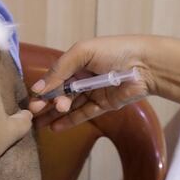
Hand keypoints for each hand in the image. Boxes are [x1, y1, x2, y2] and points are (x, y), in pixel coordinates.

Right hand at [28, 36, 158, 130]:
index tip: (33, 100)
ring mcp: (93, 92)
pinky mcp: (104, 105)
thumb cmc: (114, 51)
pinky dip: (70, 121)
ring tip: (39, 124)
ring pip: (70, 105)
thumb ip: (60, 69)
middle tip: (34, 113)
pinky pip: (84, 114)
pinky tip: (55, 127)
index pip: (55, 77)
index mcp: (77, 61)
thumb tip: (40, 87)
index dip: (44, 89)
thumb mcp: (83, 52)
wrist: (146, 64)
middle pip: (60, 93)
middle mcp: (83, 76)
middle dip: (46, 103)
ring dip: (55, 114)